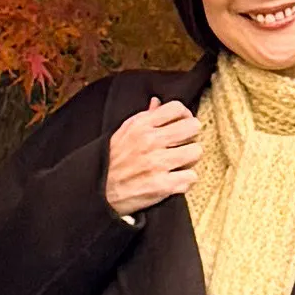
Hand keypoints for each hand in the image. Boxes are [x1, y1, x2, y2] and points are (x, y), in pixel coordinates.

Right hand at [104, 99, 203, 217]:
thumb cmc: (112, 161)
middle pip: (193, 127)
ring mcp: (157, 163)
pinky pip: (191, 177)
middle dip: (191, 136)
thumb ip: (144, 117)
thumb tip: (157, 102)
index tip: (182, 124)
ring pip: (196, 152)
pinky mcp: (162, 185)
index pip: (177, 108)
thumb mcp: (123, 132)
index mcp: (141, 126)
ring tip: (180, 163)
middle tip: (183, 144)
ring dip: (190, 159)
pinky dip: (185, 180)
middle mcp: (151, 141)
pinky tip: (175, 179)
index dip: (184, 115)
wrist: (98, 192)